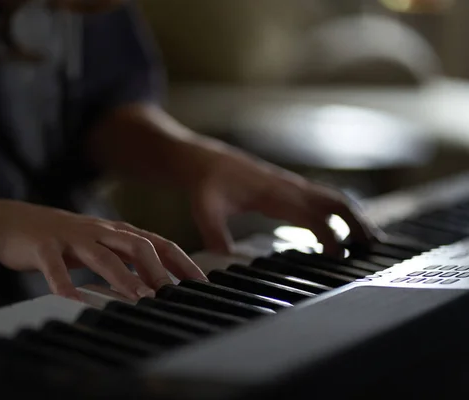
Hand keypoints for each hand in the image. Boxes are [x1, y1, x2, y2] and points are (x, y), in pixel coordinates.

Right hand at [0, 201, 205, 299]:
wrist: (13, 222)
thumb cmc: (62, 239)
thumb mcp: (99, 245)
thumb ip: (125, 259)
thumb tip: (156, 283)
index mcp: (115, 231)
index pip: (157, 242)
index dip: (180, 261)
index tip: (199, 283)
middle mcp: (98, 230)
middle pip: (136, 244)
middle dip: (158, 269)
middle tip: (172, 294)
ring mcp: (71, 236)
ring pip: (102, 254)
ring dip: (122, 277)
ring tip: (138, 297)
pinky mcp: (43, 246)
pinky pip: (55, 266)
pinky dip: (65, 283)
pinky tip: (74, 300)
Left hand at [189, 149, 377, 255]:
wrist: (203, 160)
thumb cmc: (206, 184)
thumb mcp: (204, 209)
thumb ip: (215, 233)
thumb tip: (224, 258)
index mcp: (274, 194)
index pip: (312, 216)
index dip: (329, 236)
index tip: (339, 258)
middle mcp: (288, 187)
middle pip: (335, 201)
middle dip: (357, 223)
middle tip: (373, 248)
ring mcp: (291, 184)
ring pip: (333, 197)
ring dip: (353, 216)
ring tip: (369, 240)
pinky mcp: (288, 186)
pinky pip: (322, 197)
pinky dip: (339, 210)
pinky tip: (343, 226)